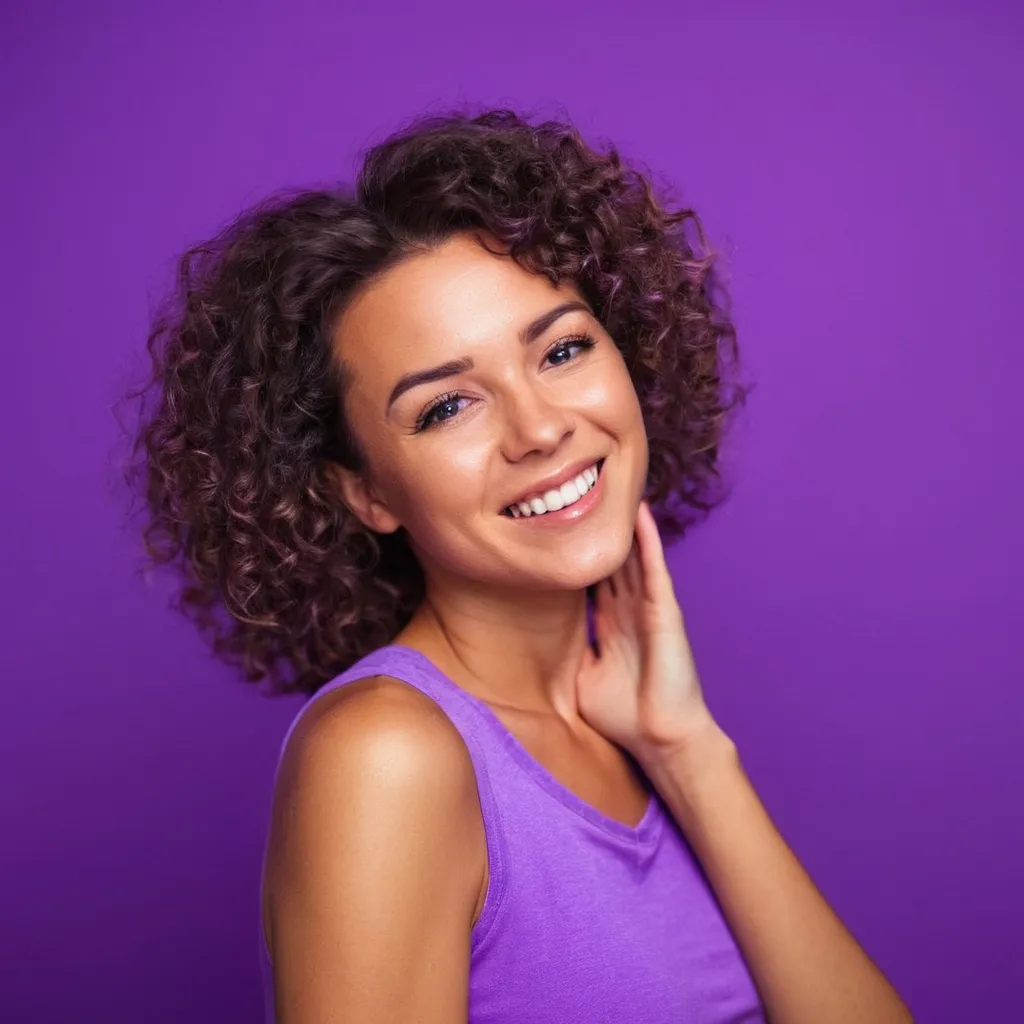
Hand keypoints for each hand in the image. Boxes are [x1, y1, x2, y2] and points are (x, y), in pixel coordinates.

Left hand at [574, 501, 722, 767]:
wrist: (660, 739)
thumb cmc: (626, 716)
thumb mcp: (582, 678)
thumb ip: (567, 654)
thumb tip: (531, 647)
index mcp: (611, 623)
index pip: (591, 578)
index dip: (576, 552)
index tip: (556, 526)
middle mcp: (629, 609)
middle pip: (609, 558)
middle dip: (597, 528)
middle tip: (582, 490)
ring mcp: (648, 606)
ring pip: (632, 555)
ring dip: (623, 523)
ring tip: (611, 485)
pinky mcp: (664, 610)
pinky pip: (654, 568)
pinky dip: (647, 540)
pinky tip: (639, 513)